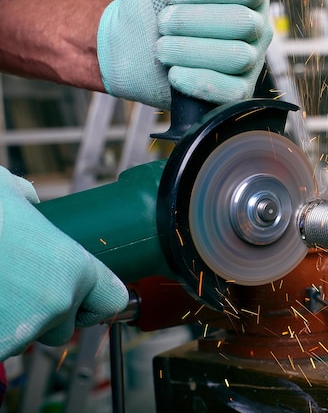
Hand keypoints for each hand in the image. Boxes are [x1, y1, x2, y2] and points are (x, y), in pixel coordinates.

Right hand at [0, 167, 128, 360]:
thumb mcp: (7, 191)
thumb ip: (30, 203)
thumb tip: (30, 203)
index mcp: (73, 266)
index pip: (112, 301)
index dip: (94, 301)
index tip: (82, 299)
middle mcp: (56, 301)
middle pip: (65, 328)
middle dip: (45, 317)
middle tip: (17, 289)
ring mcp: (22, 330)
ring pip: (27, 340)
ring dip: (12, 322)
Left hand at [97, 0, 273, 109]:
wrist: (145, 45)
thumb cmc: (162, 12)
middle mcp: (258, 27)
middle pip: (242, 23)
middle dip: (193, 23)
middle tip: (163, 24)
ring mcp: (253, 60)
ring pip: (238, 57)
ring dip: (192, 52)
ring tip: (162, 48)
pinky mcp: (242, 90)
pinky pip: (233, 92)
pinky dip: (201, 83)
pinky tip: (175, 74)